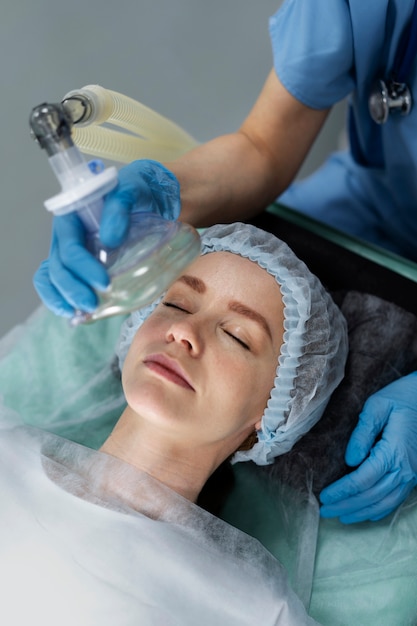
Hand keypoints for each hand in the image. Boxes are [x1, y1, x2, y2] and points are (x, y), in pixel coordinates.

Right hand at [33, 160, 180, 315]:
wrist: (155, 197)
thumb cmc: (141, 189)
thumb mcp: (135, 187)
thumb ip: (120, 207)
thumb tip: (109, 238)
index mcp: (74, 215)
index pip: (68, 245)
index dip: (81, 266)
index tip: (104, 282)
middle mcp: (69, 236)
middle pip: (58, 267)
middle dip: (71, 289)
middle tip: (91, 305)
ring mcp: (75, 253)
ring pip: (54, 278)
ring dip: (63, 298)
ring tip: (81, 315)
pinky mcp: (84, 267)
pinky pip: (64, 285)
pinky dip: (66, 300)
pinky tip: (77, 315)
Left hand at [319, 372, 416, 522]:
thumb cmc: (400, 398)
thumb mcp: (377, 406)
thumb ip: (362, 433)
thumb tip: (350, 460)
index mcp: (393, 452)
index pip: (363, 479)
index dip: (342, 491)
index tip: (324, 496)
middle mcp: (404, 469)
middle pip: (371, 496)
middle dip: (346, 505)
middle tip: (325, 510)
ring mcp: (411, 475)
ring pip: (384, 503)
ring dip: (361, 512)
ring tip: (340, 516)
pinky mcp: (413, 476)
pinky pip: (396, 500)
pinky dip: (379, 510)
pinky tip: (365, 513)